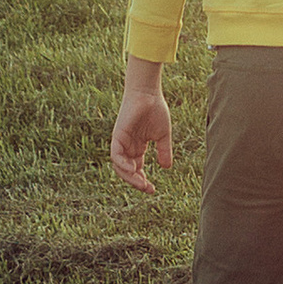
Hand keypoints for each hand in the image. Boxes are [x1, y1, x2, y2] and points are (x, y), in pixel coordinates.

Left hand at [110, 64, 172, 192]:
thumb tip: (167, 168)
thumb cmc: (156, 110)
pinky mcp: (117, 136)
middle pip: (128, 171)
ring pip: (120, 166)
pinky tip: (132, 170)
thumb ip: (164, 151)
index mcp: (138, 147)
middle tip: (148, 188)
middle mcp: (128, 147)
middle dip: (136, 182)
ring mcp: (121, 142)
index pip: (137, 169)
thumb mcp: (163, 135)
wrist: (148, 93)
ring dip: (129, 177)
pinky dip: (122, 164)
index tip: (153, 190)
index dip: (143, 181)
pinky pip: (115, 155)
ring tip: (141, 183)